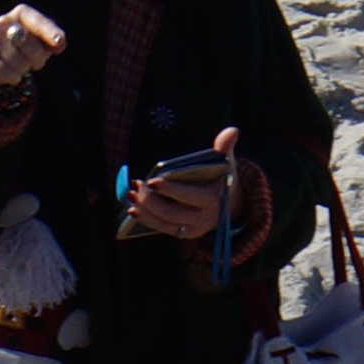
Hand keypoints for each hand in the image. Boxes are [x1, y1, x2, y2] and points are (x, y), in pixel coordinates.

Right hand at [0, 3, 68, 95]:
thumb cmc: (25, 45)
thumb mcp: (40, 38)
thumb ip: (52, 37)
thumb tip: (59, 43)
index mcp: (20, 14)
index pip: (37, 22)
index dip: (49, 32)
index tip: (59, 42)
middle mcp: (3, 22)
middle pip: (32, 46)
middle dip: (38, 58)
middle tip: (33, 59)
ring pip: (21, 64)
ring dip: (24, 69)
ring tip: (19, 64)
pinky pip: (10, 75)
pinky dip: (14, 78)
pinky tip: (9, 72)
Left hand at [120, 125, 239, 245]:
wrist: (230, 206)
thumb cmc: (223, 178)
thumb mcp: (228, 163)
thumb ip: (226, 147)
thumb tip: (232, 130)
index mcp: (213, 199)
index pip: (189, 196)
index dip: (170, 190)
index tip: (153, 180)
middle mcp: (203, 218)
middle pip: (172, 213)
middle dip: (151, 200)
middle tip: (138, 185)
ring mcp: (193, 228)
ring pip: (164, 222)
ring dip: (145, 210)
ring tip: (132, 194)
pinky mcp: (184, 233)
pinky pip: (162, 228)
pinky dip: (146, 219)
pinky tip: (133, 208)